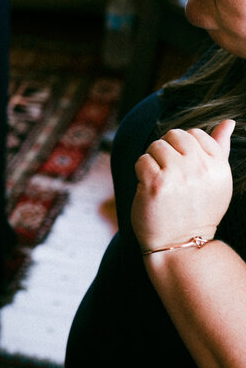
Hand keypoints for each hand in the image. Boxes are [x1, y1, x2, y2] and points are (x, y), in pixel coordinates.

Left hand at [132, 119, 234, 252]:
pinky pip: (141, 160)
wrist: (182, 245)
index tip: (183, 171)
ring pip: (155, 146)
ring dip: (152, 162)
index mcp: (218, 166)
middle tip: (169, 175)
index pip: (195, 133)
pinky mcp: (156, 184)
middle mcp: (201, 168)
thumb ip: (220, 148)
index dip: (182, 149)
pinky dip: (140, 173)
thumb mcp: (216, 180)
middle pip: (173, 135)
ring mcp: (179, 175)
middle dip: (165, 151)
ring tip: (161, 183)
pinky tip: (149, 189)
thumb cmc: (197, 211)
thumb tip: (228, 122)